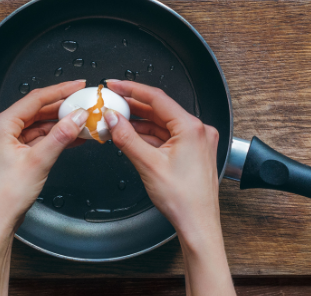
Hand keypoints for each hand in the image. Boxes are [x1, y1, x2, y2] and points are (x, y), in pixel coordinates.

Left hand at [0, 80, 87, 235]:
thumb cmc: (4, 197)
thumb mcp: (39, 161)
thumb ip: (61, 135)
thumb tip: (76, 117)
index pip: (35, 99)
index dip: (60, 91)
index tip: (77, 86)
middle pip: (34, 112)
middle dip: (60, 109)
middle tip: (82, 104)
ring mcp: (0, 144)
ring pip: (34, 127)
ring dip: (57, 125)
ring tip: (80, 123)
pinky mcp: (5, 156)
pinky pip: (31, 140)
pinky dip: (49, 139)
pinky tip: (67, 138)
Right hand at [104, 80, 234, 294]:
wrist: (198, 224)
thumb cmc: (183, 200)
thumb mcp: (148, 164)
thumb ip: (127, 137)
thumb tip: (113, 119)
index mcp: (192, 127)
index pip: (157, 98)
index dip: (132, 89)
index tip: (115, 85)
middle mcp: (198, 130)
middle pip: (160, 110)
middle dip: (134, 106)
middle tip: (112, 100)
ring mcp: (197, 141)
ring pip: (163, 123)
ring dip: (140, 122)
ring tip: (116, 120)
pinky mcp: (193, 152)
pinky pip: (167, 136)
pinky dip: (149, 135)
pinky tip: (132, 135)